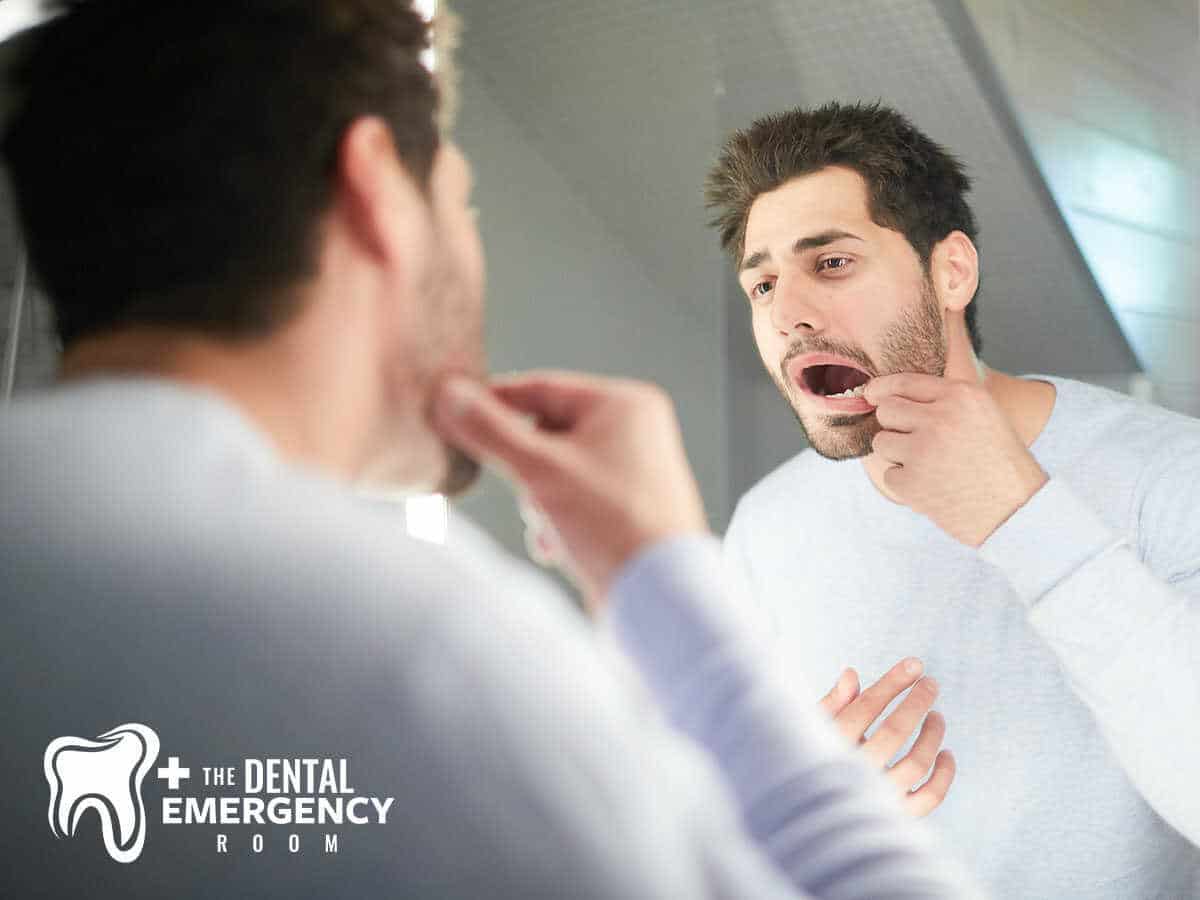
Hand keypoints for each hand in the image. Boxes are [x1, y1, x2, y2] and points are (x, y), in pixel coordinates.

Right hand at [431, 370, 707, 608]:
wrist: (658, 597)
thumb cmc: (613, 525)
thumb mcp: (539, 470)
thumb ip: (490, 430)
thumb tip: (450, 395)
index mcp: (625, 404)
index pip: (540, 388)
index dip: (493, 404)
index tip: (453, 416)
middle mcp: (635, 431)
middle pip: (546, 434)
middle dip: (525, 472)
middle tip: (528, 496)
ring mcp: (634, 471)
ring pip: (555, 472)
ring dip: (538, 503)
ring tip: (552, 528)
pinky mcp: (628, 509)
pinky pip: (574, 502)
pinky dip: (557, 522)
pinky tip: (559, 548)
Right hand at [819, 658, 955, 816]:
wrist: (808, 816)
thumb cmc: (810, 762)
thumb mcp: (812, 730)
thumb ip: (832, 704)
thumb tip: (851, 674)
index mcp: (831, 745)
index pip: (868, 706)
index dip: (894, 682)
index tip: (915, 664)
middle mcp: (855, 772)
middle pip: (896, 730)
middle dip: (918, 701)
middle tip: (931, 684)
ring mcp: (878, 797)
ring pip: (917, 763)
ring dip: (933, 735)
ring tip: (937, 717)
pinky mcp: (897, 817)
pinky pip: (930, 796)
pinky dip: (945, 775)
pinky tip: (946, 754)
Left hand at [863, 374, 1048, 546]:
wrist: (1017, 510)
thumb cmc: (1000, 463)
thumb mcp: (984, 414)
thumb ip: (945, 400)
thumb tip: (892, 394)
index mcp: (961, 395)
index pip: (905, 381)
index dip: (882, 388)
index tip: (872, 394)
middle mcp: (940, 418)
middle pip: (886, 410)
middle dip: (895, 425)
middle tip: (917, 442)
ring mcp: (923, 450)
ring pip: (882, 442)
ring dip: (898, 455)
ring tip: (930, 466)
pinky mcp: (911, 482)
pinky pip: (889, 475)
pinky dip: (906, 484)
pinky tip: (933, 487)